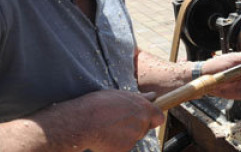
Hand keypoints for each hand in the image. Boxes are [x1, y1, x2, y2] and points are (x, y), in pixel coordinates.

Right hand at [43, 90, 162, 151]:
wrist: (81, 122)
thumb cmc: (98, 105)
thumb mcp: (119, 95)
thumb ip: (138, 98)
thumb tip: (152, 96)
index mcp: (143, 108)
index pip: (159, 117)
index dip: (152, 118)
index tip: (144, 118)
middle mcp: (142, 123)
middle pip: (144, 128)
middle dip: (135, 126)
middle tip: (117, 121)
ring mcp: (134, 137)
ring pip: (133, 137)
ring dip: (124, 135)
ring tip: (108, 127)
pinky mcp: (124, 149)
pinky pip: (123, 146)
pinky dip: (115, 144)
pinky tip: (104, 137)